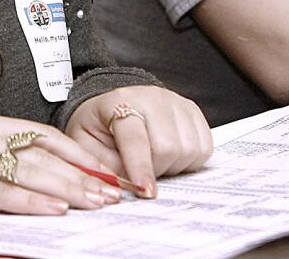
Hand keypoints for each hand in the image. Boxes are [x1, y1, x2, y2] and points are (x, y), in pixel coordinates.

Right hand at [0, 111, 123, 234]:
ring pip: (30, 172)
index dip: (79, 154)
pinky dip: (32, 202)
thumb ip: (1, 161)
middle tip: (112, 192)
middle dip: (83, 175)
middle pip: (44, 154)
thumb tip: (47, 180)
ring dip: (68, 189)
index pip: (45, 136)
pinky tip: (56, 210)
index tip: (107, 171)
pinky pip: (2, 193)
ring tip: (96, 202)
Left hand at [66, 86, 212, 197]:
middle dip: (155, 170)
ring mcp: (176, 102)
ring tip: (155, 160)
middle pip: (168, 147)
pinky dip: (190, 160)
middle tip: (141, 170)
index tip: (145, 191)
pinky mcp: (193, 111)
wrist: (113, 105)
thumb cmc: (99, 125)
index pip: (135, 139)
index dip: (141, 168)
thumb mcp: (85, 144)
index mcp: (120, 102)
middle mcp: (152, 97)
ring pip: (189, 149)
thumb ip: (102, 166)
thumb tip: (126, 187)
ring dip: (173, 166)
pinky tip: (171, 155)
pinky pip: (204, 147)